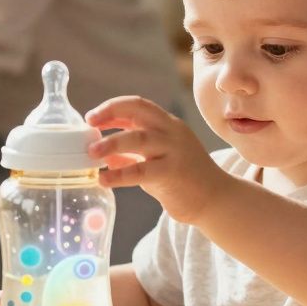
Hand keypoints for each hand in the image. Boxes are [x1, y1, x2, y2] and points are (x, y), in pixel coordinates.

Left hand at [87, 96, 229, 224]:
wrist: (216, 200)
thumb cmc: (184, 180)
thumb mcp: (155, 160)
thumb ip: (132, 154)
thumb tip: (104, 153)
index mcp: (167, 124)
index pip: (137, 105)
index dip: (112, 108)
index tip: (91, 118)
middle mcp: (171, 131)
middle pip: (138, 110)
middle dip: (110, 112)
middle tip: (89, 124)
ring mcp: (174, 150)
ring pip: (138, 138)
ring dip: (111, 143)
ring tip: (91, 153)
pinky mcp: (173, 172)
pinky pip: (141, 170)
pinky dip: (119, 174)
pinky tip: (103, 180)